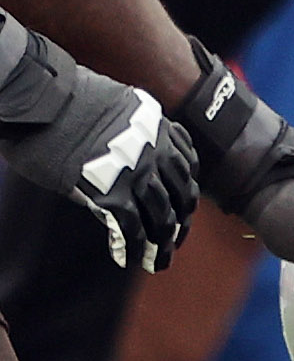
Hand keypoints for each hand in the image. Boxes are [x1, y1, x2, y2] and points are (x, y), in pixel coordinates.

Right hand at [0, 29, 196, 270]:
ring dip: (162, 246)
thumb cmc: (59, 100)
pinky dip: (133, 248)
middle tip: (174, 243)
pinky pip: (132, 228)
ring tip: (158, 262)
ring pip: (162, 217)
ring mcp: (136, 171)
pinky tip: (128, 259)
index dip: (187, 193)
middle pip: (181, 196)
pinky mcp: (110, 192)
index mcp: (157, 124)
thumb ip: (130, 133)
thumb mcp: (112, 107)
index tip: (184, 211)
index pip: (188, 167)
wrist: (37, 98)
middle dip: (180, 225)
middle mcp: (155, 148)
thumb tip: (129, 159)